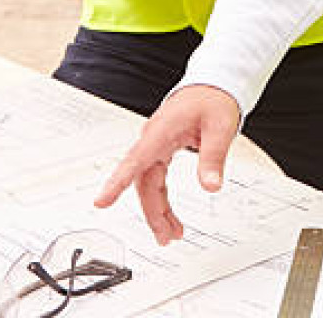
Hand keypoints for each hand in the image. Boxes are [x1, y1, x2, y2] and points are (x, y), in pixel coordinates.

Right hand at [95, 85, 240, 244]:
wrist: (212, 85)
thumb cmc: (212, 99)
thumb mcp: (220, 127)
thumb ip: (213, 157)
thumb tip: (210, 186)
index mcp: (161, 131)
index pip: (135, 160)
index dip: (118, 182)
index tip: (102, 201)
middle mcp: (153, 140)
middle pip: (144, 182)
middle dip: (152, 212)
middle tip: (166, 237)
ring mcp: (155, 146)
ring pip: (149, 184)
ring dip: (157, 210)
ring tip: (171, 233)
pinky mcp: (161, 150)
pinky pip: (156, 179)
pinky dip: (162, 199)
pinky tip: (169, 215)